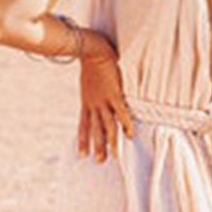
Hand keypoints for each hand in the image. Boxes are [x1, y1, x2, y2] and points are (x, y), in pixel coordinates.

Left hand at [74, 31, 134, 161]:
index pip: (83, 125)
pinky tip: (130, 135)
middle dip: (96, 146)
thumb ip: (92, 87)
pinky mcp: (114, 95)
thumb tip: (96, 88)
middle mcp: (93, 105)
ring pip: (107, 126)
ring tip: (112, 156)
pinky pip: (121, 113)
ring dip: (109, 142)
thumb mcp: (88, 79)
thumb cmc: (90, 60)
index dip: (83, 139)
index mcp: (86, 102)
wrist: (92, 50)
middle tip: (98, 162)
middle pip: (95, 130)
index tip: (82, 153)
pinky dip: (126, 124)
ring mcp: (103, 101)